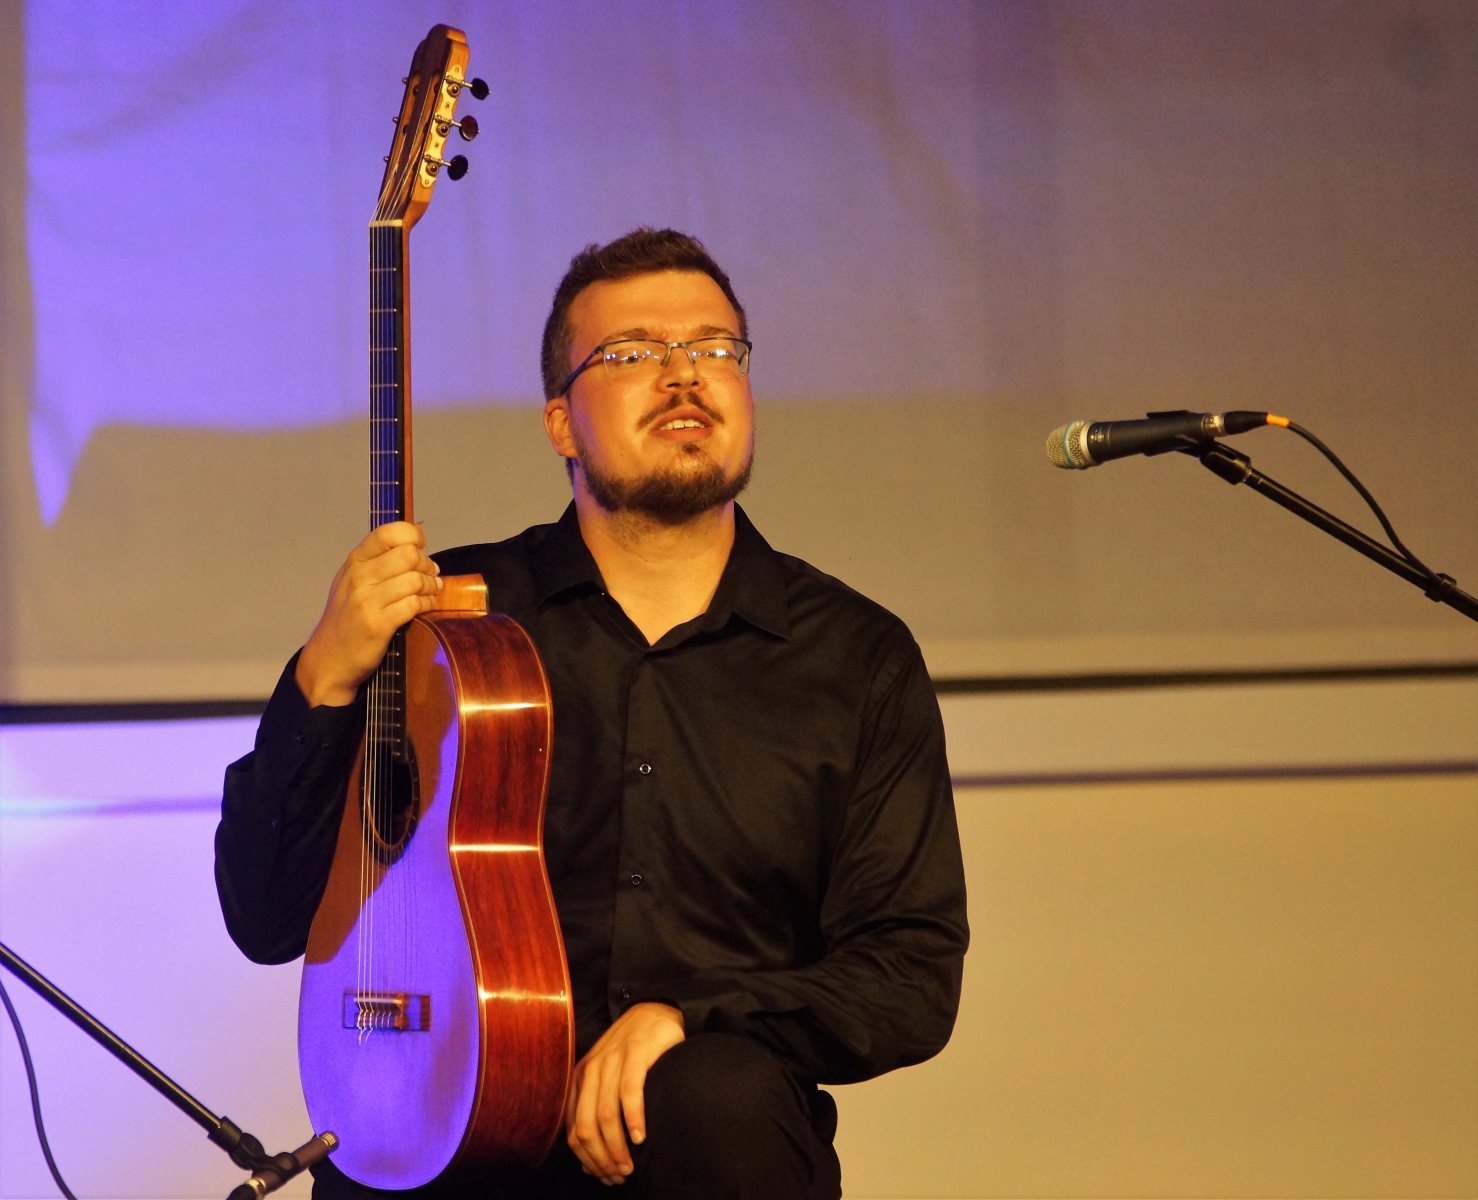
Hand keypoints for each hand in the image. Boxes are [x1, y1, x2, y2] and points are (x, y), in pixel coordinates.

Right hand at [294, 522, 441, 706]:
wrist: (328, 660)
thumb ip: (381, 558)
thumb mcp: (354, 581)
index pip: (388, 532)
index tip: (421, 546)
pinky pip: (414, 604)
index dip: (412, 535)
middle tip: (430, 576)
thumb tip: (418, 531)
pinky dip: (426, 604)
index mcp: (354, 562)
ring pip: (415, 579)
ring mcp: (367, 601)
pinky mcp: (377, 624)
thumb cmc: (347, 619)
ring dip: (430, 586)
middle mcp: (359, 577)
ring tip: (429, 592)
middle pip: (409, 555)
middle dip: (427, 565)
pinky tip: (423, 607)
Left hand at [565, 1002, 684, 1184]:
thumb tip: (591, 1161)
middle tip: (620, 1175)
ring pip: (605, 1115)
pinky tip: (641, 1137)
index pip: (574, 1131)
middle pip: (586, 1127)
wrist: (654, 1010)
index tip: (606, 1176)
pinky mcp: (636, 1053)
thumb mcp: (608, 1077)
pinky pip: (629, 1092)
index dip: (588, 1160)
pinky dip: (633, 1119)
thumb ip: (598, 1109)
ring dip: (617, 1147)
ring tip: (630, 1165)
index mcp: (580, 1079)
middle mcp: (591, 1070)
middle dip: (601, 1159)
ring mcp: (613, 1060)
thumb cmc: (633, 1050)